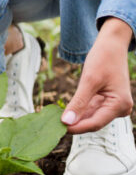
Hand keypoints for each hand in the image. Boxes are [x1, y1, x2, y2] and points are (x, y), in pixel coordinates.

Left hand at [62, 17, 133, 133]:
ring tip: (55, 120)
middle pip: (93, 121)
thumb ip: (79, 102)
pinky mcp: (106, 101)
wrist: (111, 45)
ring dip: (75, 118)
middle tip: (53, 126)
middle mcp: (119, 109)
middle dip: (74, 123)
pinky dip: (79, 110)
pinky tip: (65, 111)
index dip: (76, 127)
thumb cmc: (103, 58)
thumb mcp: (89, 80)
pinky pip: (91, 109)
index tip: (58, 128)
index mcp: (120, 105)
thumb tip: (67, 121)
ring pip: (90, 117)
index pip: (95, 123)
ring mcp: (113, 106)